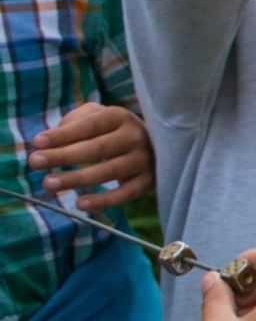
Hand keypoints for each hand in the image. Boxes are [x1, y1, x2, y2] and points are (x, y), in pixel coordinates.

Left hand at [28, 103, 153, 211]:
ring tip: (49, 183)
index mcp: (120, 117)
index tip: (37, 143)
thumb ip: (74, 121)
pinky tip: (80, 204)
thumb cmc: (113, 130)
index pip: (89, 125)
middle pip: (97, 148)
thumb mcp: (97, 115)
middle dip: (64, 155)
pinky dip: (104, 201)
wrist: (154, 145)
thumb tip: (50, 140)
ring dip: (77, 178)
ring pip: (110, 171)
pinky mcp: (148, 181)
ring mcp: (144, 160)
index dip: (64, 134)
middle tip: (35, 162)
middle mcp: (136, 136)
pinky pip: (125, 194)